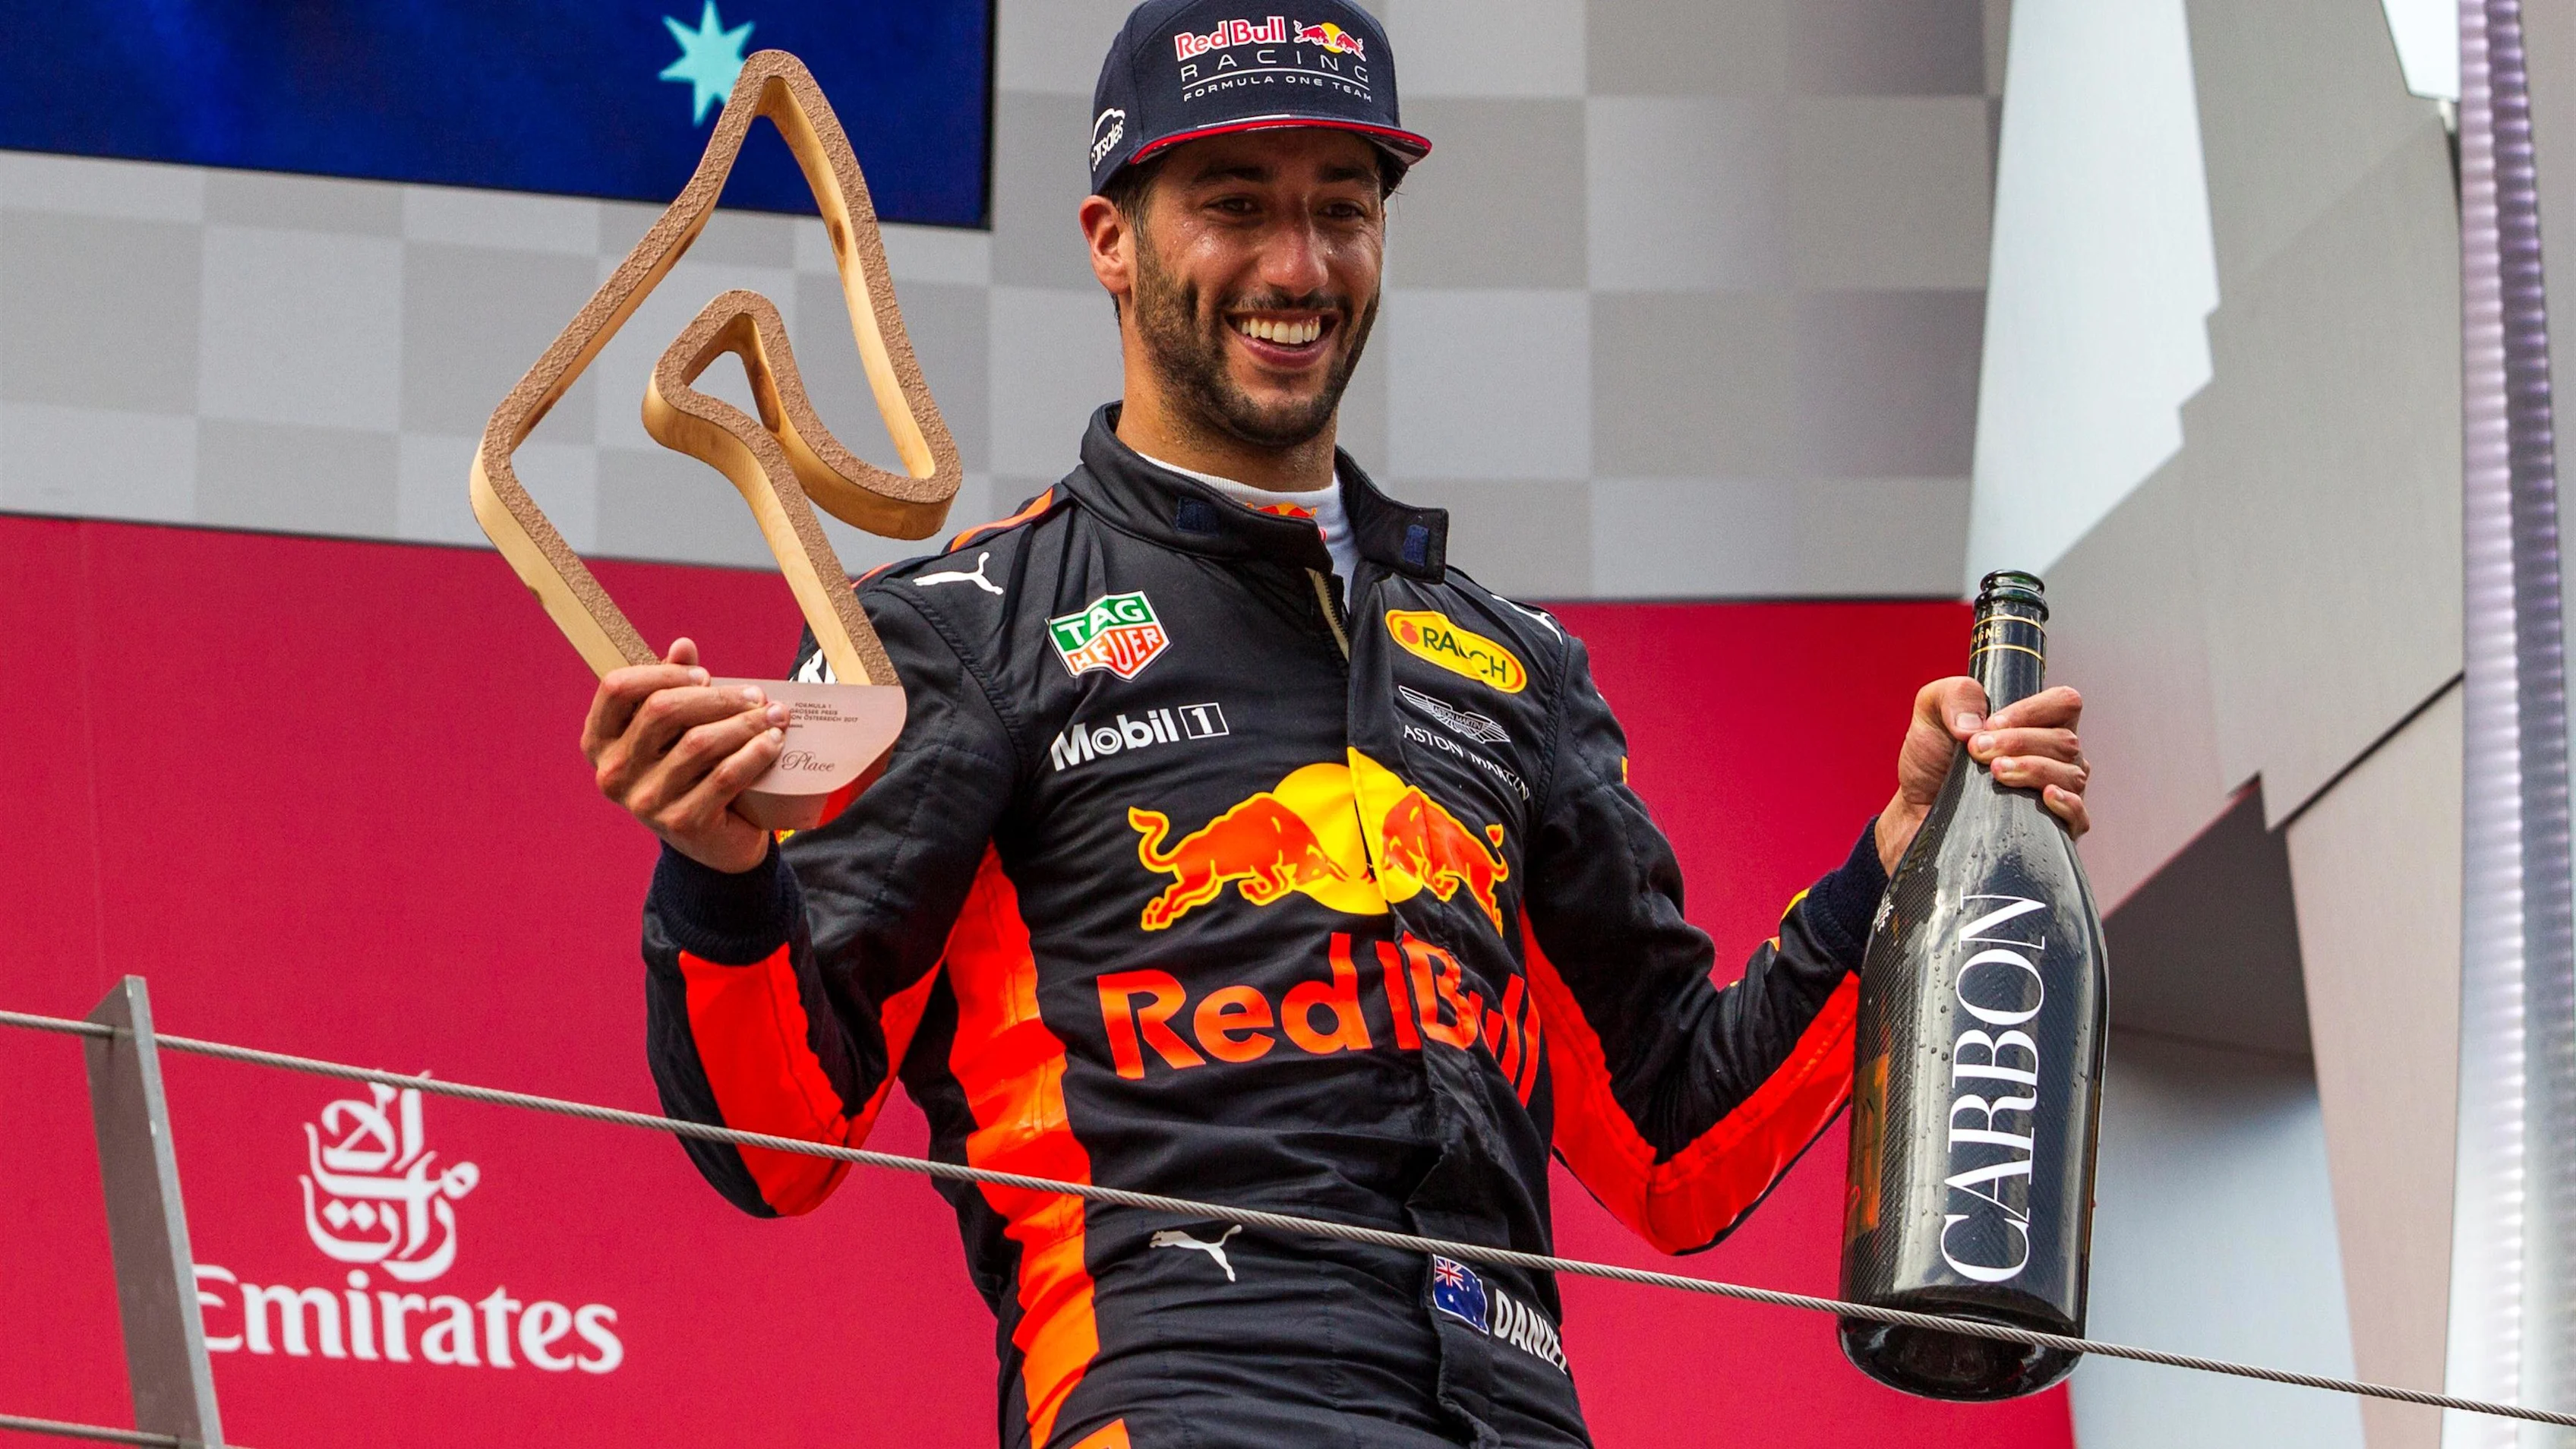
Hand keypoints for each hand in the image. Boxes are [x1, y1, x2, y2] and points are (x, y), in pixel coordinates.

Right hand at [580, 637, 787, 873]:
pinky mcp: (682, 823)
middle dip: (716, 697)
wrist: (713, 841)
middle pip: (662, 711)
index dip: (662, 673)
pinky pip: (724, 776)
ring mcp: (644, 802)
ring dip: (745, 723)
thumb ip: (673, 686)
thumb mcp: (675, 729)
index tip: (704, 676)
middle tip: (755, 695)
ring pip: (698, 743)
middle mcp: (613, 773)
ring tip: (776, 715)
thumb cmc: (689, 769)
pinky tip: (774, 741)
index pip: (617, 688)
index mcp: (599, 742)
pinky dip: (754, 753)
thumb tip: (683, 646)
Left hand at [1873, 679, 2088, 873]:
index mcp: (2037, 724)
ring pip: (2071, 775)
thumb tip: (1978, 724)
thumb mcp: (1932, 712)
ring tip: (1996, 773)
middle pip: (2065, 740)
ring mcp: (2057, 791)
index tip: (1992, 724)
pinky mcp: (2051, 829)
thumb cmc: (1932, 760)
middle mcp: (2054, 756)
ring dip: (2034, 769)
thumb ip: (1955, 695)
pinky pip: (2080, 816)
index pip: (2064, 704)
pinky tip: (2046, 796)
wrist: (1916, 809)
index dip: (2033, 710)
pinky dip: (2068, 803)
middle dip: (2020, 742)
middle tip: (1978, 752)